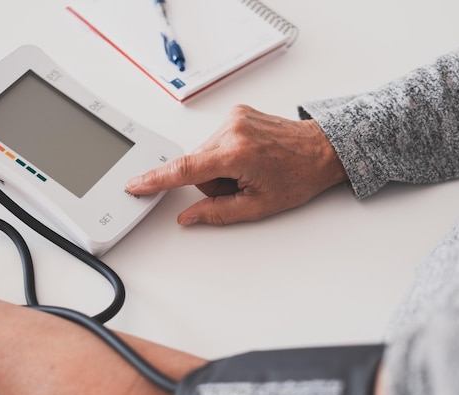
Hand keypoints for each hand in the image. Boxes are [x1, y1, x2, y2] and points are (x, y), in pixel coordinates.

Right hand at [126, 105, 346, 224]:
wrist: (322, 150)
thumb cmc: (299, 176)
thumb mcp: (258, 206)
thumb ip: (217, 213)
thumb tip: (188, 216)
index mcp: (236, 153)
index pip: (185, 169)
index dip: (156, 180)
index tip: (136, 183)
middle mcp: (232, 129)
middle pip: (196, 164)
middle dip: (212, 181)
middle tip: (241, 185)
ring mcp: (235, 117)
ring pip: (205, 153)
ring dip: (220, 168)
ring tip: (250, 171)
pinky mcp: (238, 113)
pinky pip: (216, 140)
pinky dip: (226, 154)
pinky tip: (249, 158)